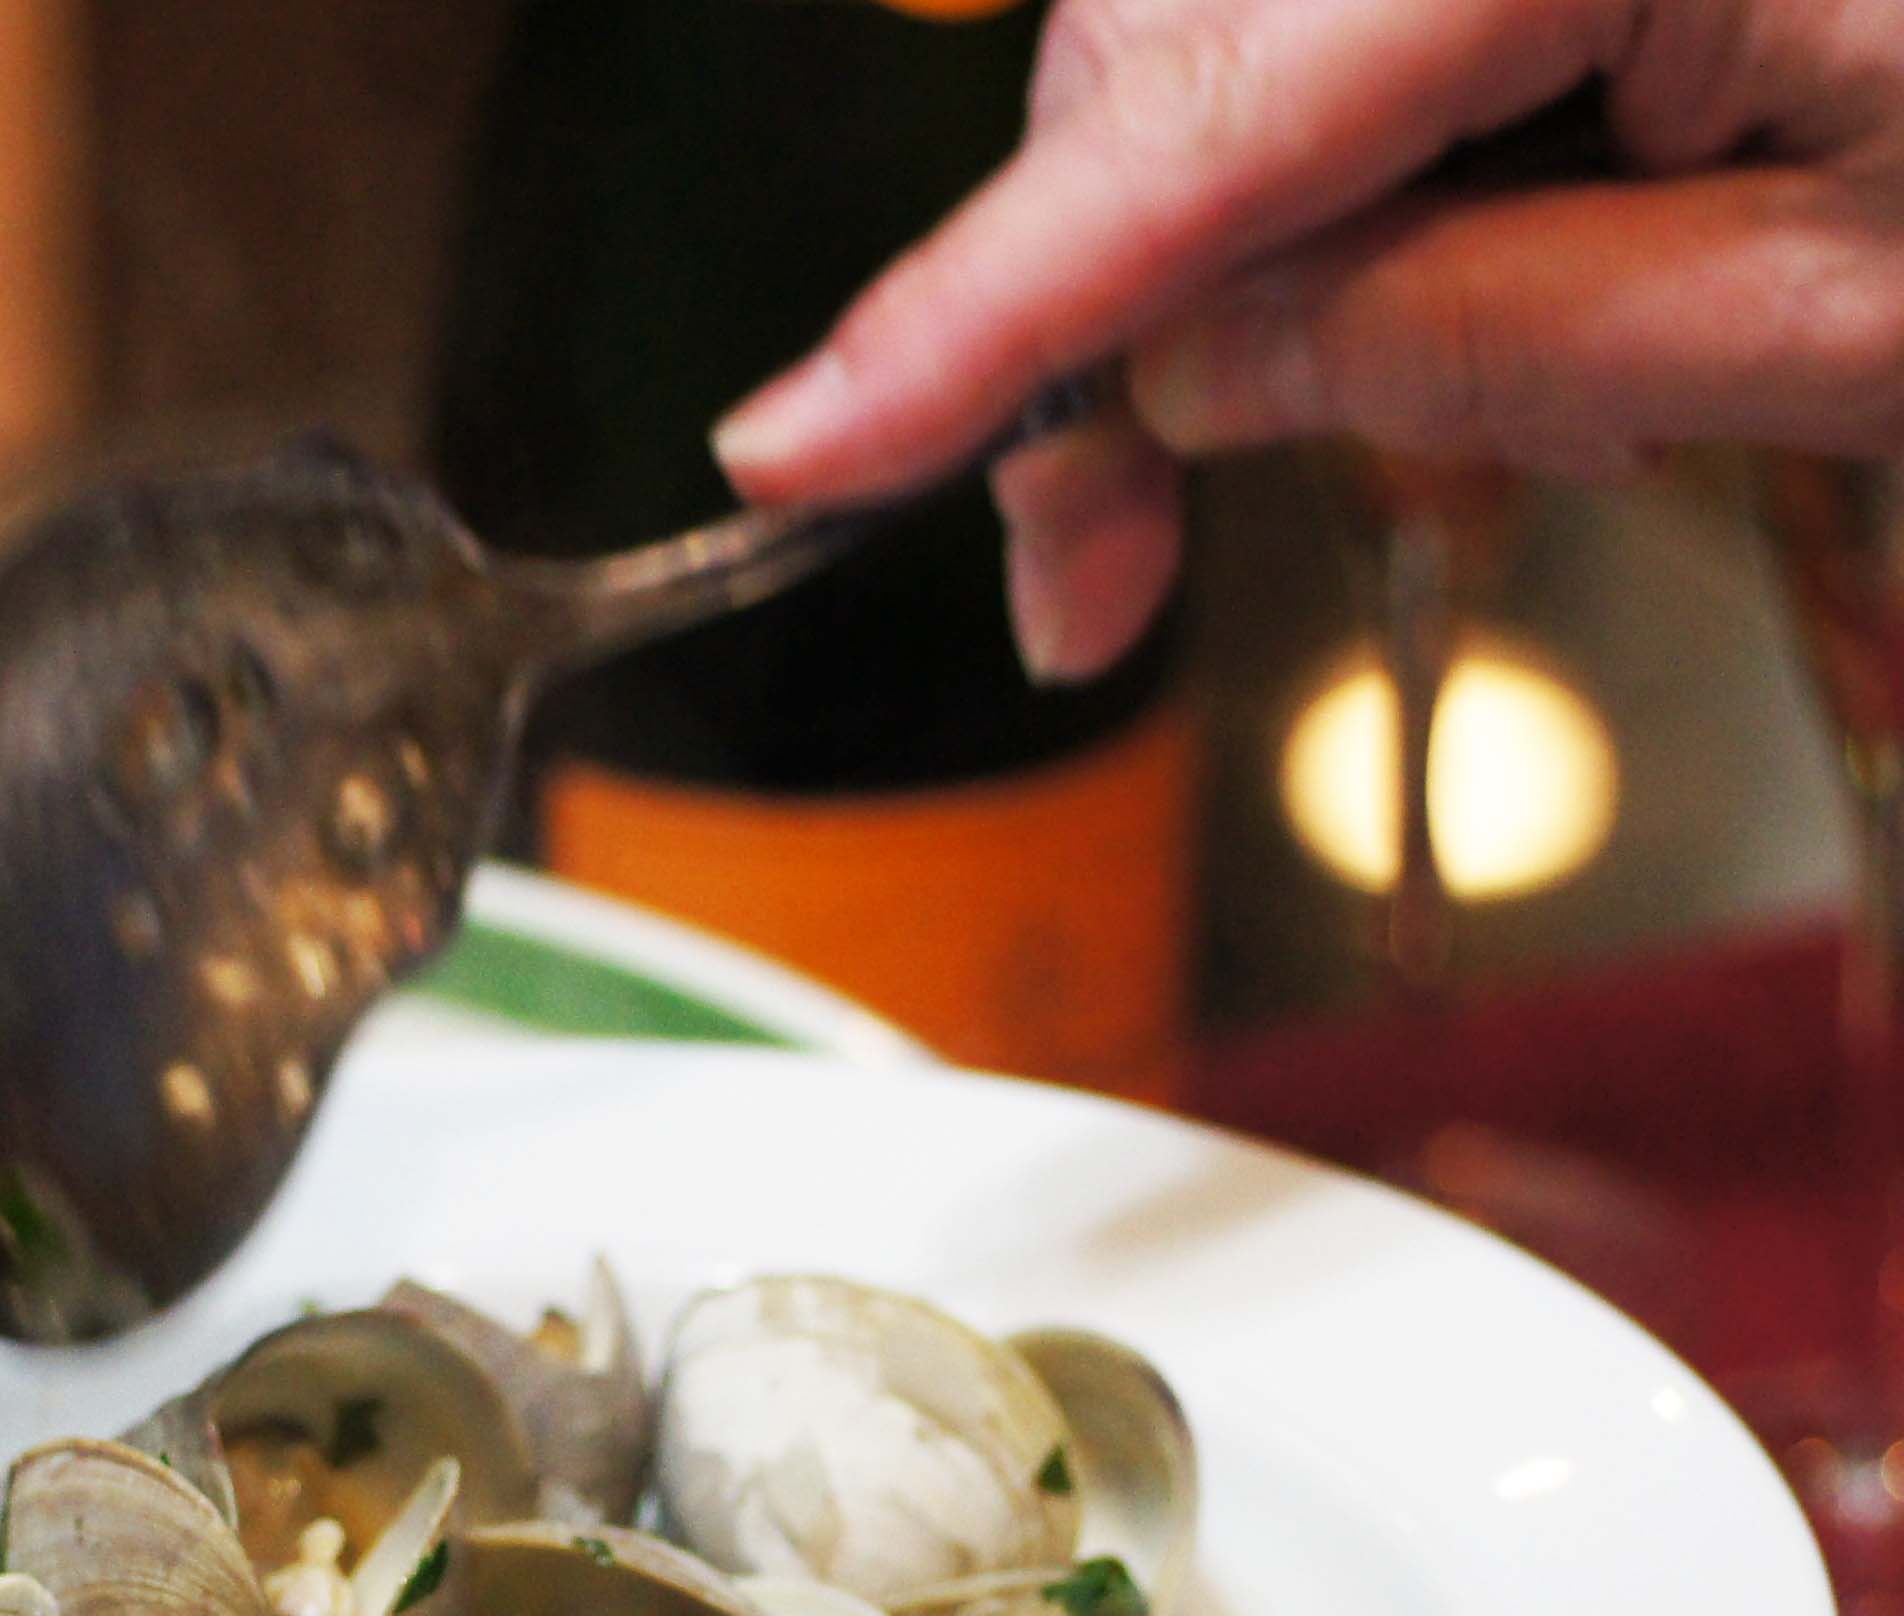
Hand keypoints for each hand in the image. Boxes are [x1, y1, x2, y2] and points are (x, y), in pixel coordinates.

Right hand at [708, 0, 1903, 676]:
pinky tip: (1442, 309)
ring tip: (1298, 462)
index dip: (995, 290)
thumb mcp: (1870, 322)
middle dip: (1096, 292)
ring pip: (1272, 26)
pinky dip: (1370, 171)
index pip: (1232, 95)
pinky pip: (1404, 22)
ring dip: (1230, 253)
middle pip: (1205, 20)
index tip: (803, 434)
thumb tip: (1179, 358)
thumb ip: (1483, 330)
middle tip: (1069, 576)